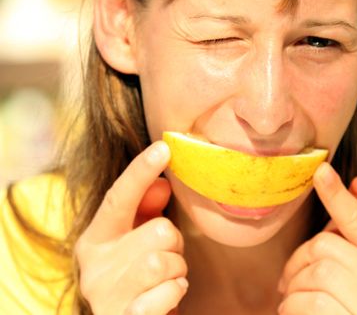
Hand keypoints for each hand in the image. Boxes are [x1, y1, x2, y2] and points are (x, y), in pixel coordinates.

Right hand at [75, 141, 187, 314]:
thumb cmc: (138, 281)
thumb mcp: (138, 243)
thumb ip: (146, 212)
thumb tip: (162, 183)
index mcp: (94, 240)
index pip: (118, 199)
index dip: (141, 171)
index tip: (164, 146)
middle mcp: (93, 267)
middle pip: (159, 230)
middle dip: (176, 243)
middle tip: (169, 257)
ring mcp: (105, 296)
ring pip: (164, 260)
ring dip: (178, 269)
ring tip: (167, 279)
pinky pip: (167, 293)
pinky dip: (175, 292)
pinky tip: (167, 296)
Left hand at [278, 163, 356, 314]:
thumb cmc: (351, 302)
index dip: (338, 196)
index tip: (321, 171)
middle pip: (324, 248)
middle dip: (298, 262)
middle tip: (293, 279)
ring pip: (313, 275)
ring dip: (293, 289)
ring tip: (298, 300)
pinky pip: (307, 304)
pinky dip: (292, 308)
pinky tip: (299, 314)